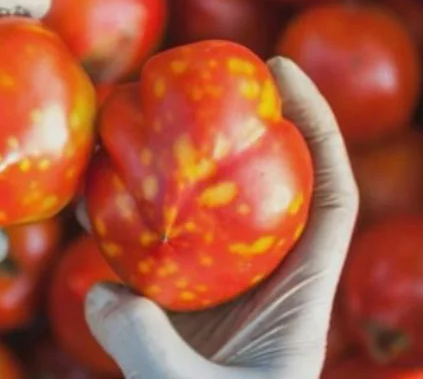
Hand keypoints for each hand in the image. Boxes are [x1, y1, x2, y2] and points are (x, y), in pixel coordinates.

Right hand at [81, 58, 358, 378]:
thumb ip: (155, 349)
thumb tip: (109, 291)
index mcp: (301, 298)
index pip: (330, 196)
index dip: (320, 129)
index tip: (286, 73)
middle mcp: (262, 281)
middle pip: (266, 184)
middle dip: (243, 125)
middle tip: (203, 76)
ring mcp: (216, 290)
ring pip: (202, 211)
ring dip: (175, 165)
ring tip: (139, 119)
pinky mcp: (174, 306)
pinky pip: (153, 247)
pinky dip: (127, 217)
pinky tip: (92, 196)